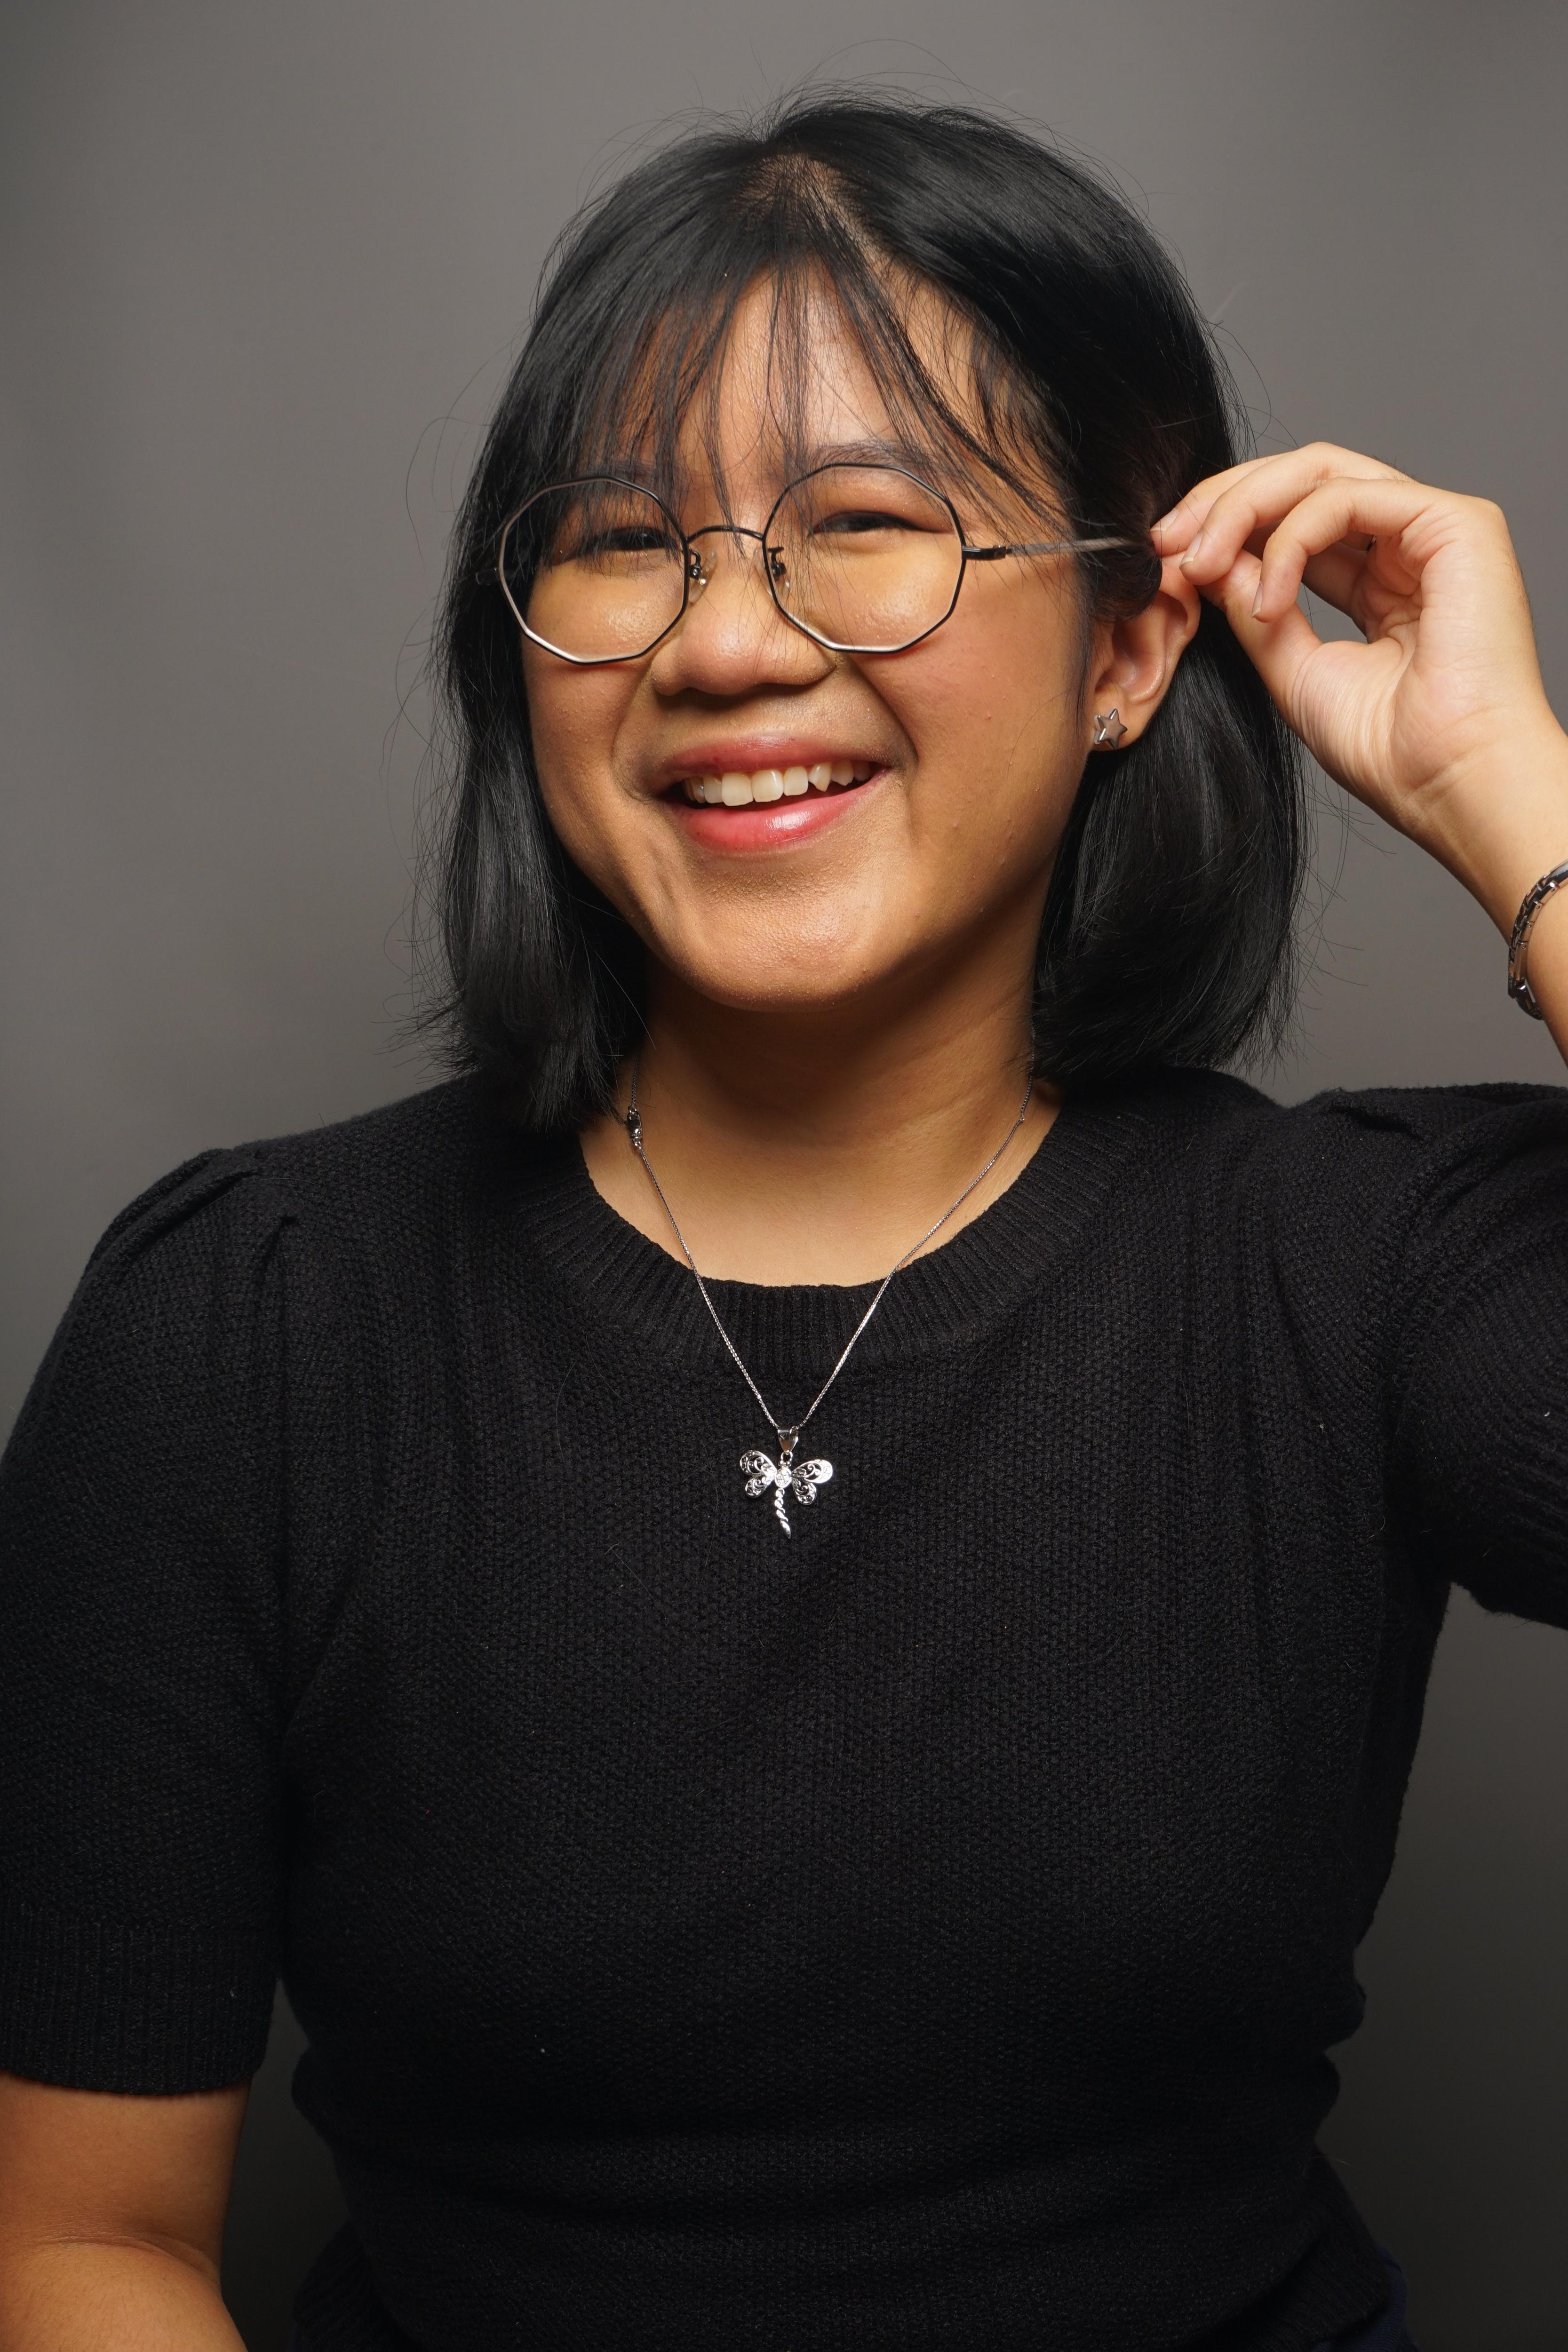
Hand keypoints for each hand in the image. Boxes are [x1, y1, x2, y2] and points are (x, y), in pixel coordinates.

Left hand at [1152, 444, 1567, 937]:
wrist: (1450, 784)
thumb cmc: (1391, 751)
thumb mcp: (1293, 670)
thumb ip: (1254, 608)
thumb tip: (1207, 560)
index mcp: (1380, 579)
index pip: (1293, 518)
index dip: (1224, 525)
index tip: (1163, 557)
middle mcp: (1408, 544)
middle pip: (1302, 479)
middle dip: (1222, 502)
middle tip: (1167, 542)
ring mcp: (1434, 527)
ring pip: (1319, 473)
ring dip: (1243, 510)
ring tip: (1199, 566)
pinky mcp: (1455, 523)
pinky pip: (1345, 498)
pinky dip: (1289, 540)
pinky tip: (1266, 599)